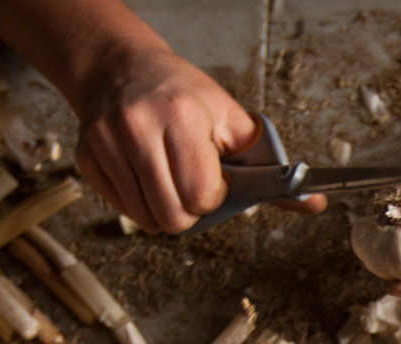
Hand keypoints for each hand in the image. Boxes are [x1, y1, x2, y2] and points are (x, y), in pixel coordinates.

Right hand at [70, 43, 325, 233]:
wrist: (119, 67)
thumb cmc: (183, 95)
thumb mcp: (232, 121)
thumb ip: (270, 169)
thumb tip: (314, 204)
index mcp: (182, 117)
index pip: (202, 196)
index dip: (212, 197)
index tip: (213, 181)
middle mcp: (139, 128)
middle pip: (172, 217)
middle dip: (191, 212)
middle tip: (193, 188)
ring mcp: (108, 143)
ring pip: (145, 220)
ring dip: (165, 211)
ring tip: (171, 180)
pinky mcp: (87, 157)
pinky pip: (121, 210)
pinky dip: (140, 205)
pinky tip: (146, 176)